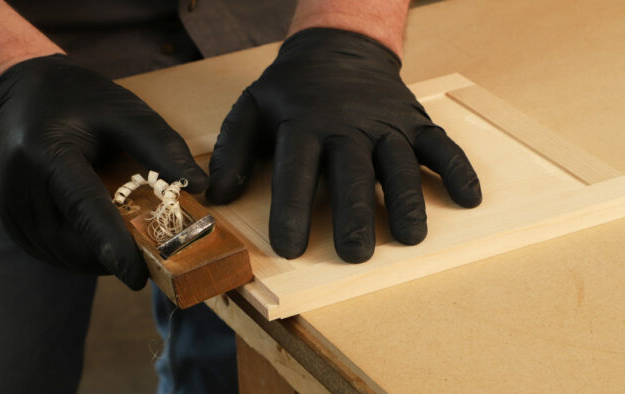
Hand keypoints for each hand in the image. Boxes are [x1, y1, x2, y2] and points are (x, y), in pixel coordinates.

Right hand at [0, 55, 207, 288]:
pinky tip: (104, 236)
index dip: (111, 245)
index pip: (82, 207)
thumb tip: (203, 188)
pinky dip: (83, 253)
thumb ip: (162, 148)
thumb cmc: (81, 100)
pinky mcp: (11, 222)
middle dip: (115, 255)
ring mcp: (10, 208)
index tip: (137, 277)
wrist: (21, 95)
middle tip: (154, 253)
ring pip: (64, 255)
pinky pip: (54, 252)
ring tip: (131, 240)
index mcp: (46, 151)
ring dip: (101, 257)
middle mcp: (19, 185)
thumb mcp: (126, 112)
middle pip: (73, 241)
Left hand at [207, 28, 480, 262]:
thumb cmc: (292, 89)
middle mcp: (347, 125)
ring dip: (407, 199)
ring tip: (411, 237)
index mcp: (303, 124)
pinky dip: (458, 169)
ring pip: (399, 163)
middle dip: (355, 215)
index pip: (296, 171)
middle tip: (355, 254)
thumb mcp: (252, 108)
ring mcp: (385, 122)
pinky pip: (441, 144)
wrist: (338, 47)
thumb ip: (233, 149)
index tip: (290, 248)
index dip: (291, 210)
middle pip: (352, 173)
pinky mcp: (414, 120)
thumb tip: (217, 196)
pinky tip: (467, 199)